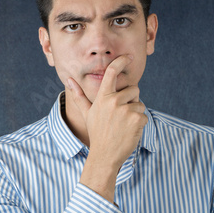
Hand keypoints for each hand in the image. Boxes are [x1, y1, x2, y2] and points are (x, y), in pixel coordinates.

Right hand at [68, 55, 147, 201]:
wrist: (105, 155)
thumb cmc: (96, 133)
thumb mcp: (87, 113)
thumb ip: (79, 95)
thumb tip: (69, 80)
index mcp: (102, 97)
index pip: (112, 73)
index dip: (120, 62)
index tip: (128, 56)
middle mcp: (114, 101)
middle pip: (134, 89)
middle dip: (131, 100)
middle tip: (121, 115)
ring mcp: (126, 110)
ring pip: (140, 103)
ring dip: (136, 113)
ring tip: (124, 124)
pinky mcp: (137, 119)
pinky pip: (144, 115)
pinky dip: (140, 123)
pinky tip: (129, 131)